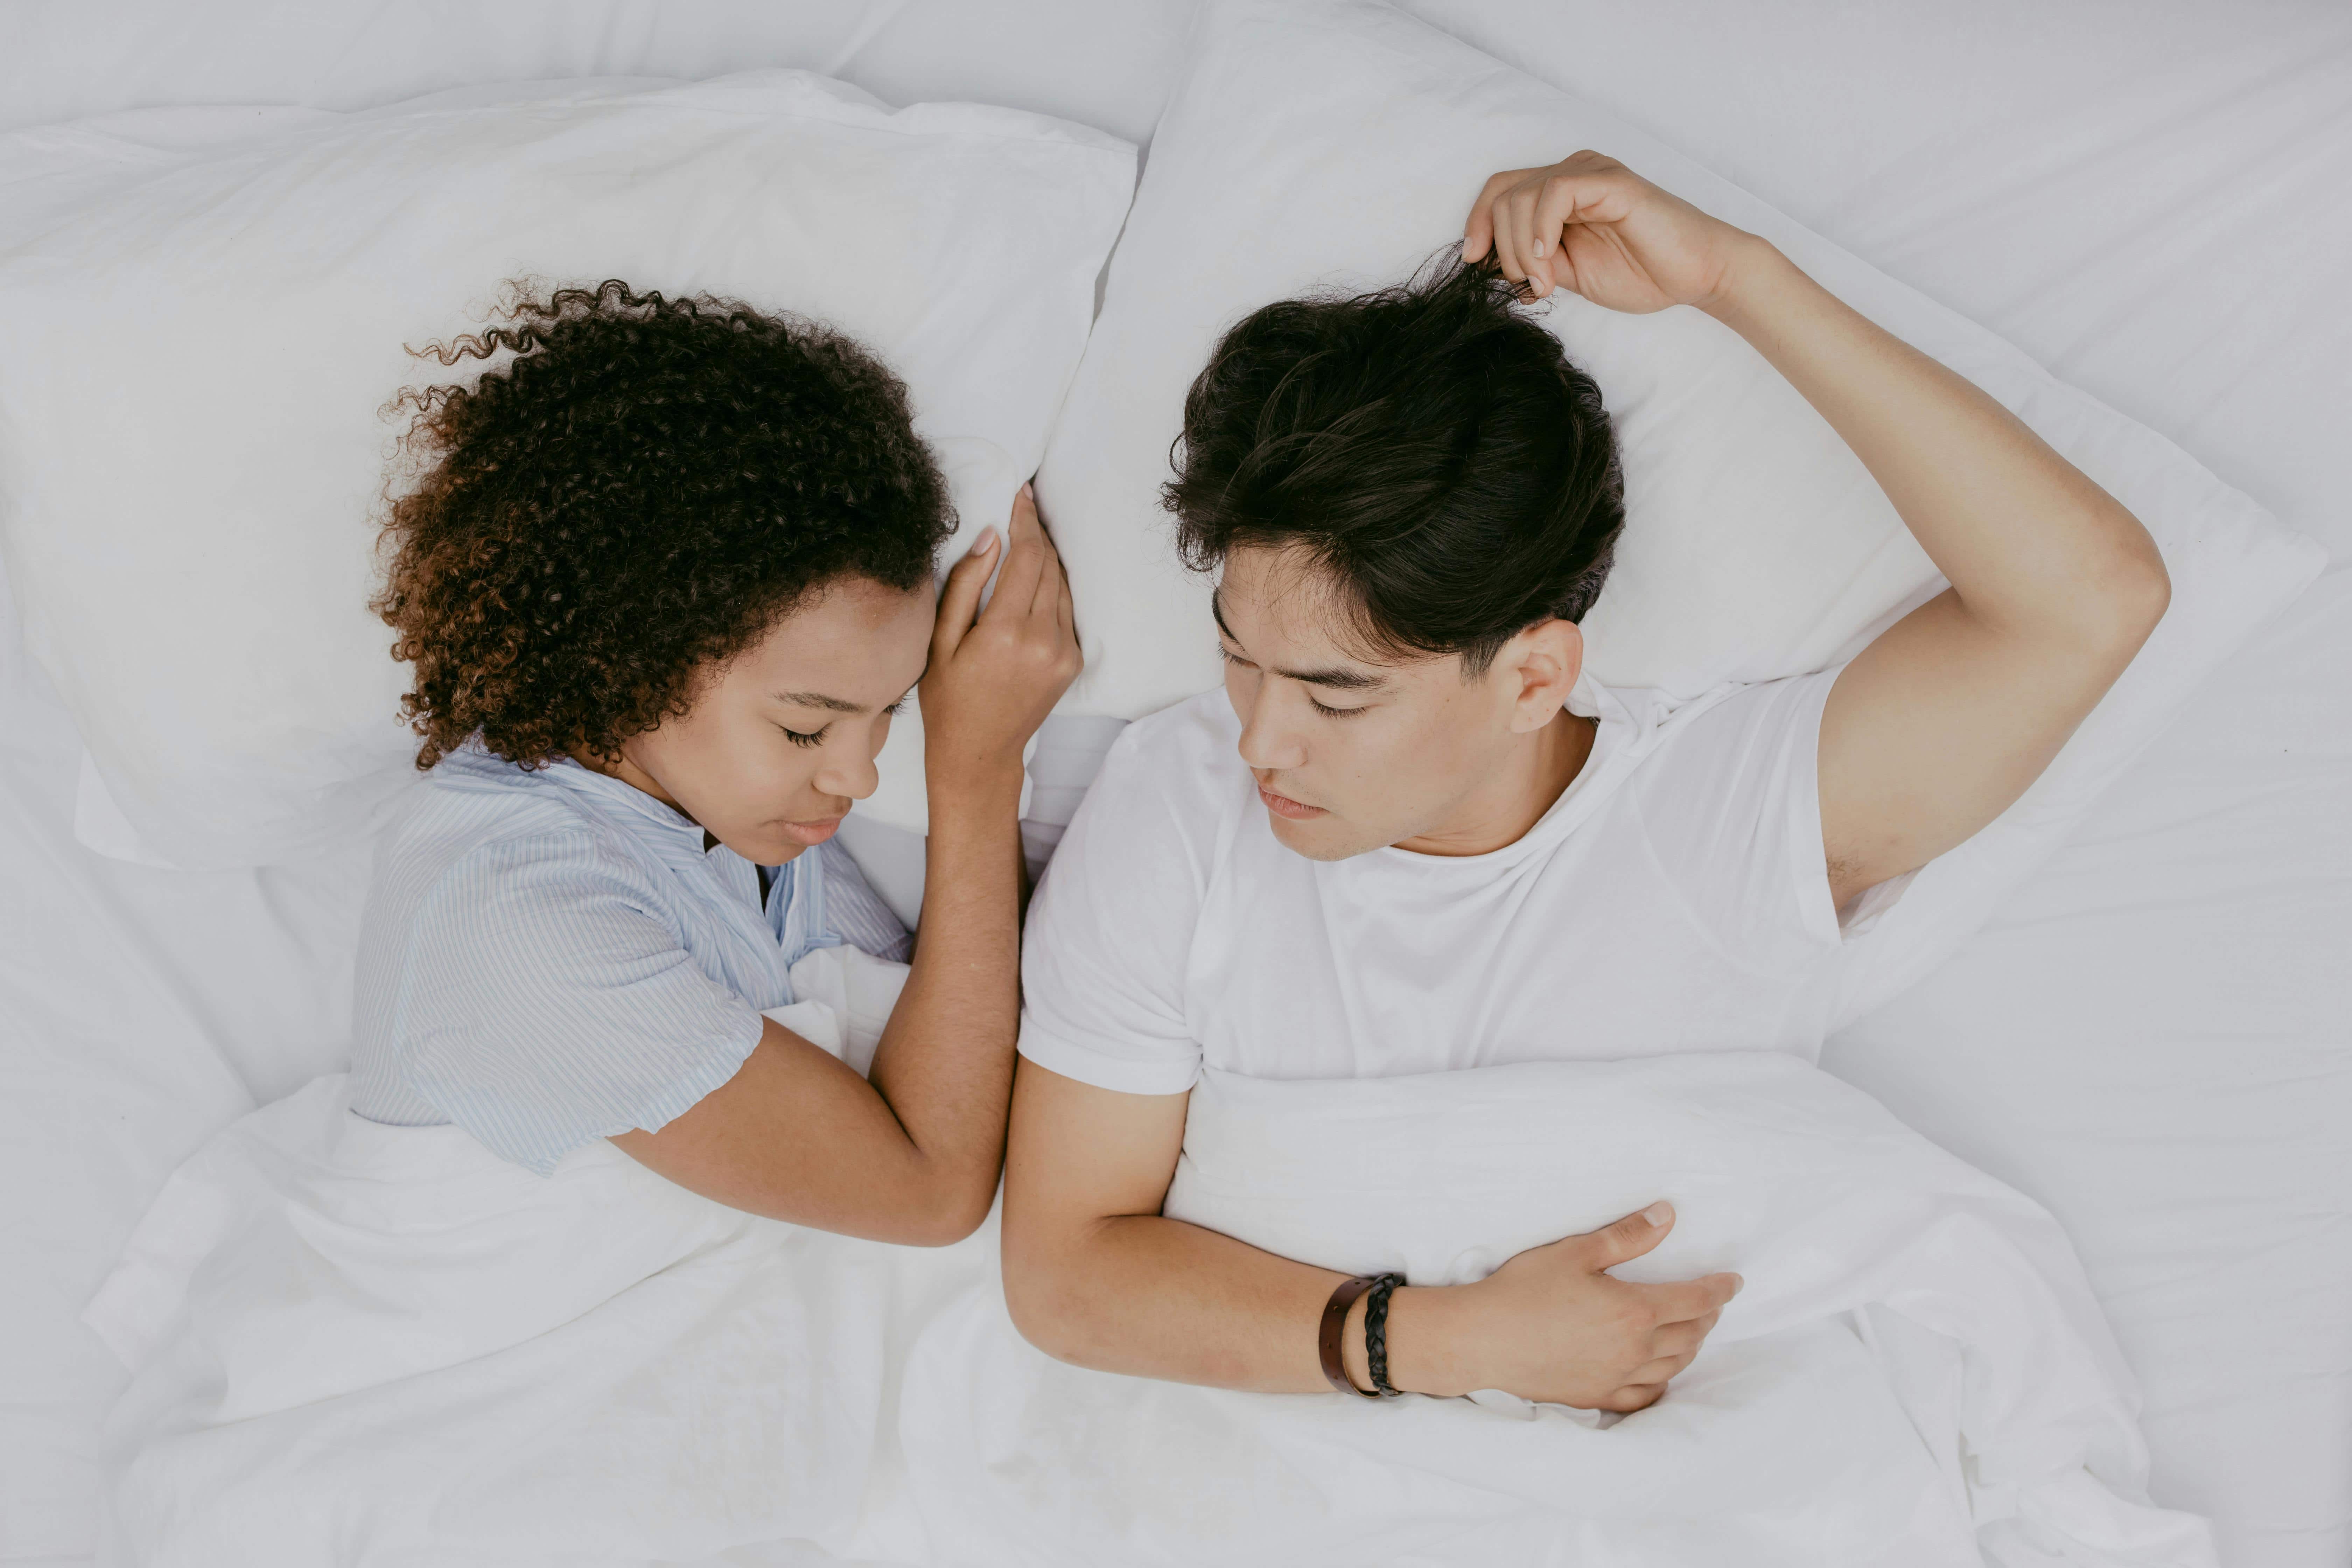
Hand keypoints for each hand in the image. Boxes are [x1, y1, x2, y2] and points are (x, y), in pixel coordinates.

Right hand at [919, 484, 1081, 787]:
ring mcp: (1064, 652)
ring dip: (1047, 557)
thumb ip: (965, 585)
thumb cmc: (948, 697)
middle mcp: (1044, 640)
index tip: (1020, 493)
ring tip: (1028, 535)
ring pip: (1063, 584)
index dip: (1024, 519)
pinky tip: (1035, 577)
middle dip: (1036, 532)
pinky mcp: (1073, 661)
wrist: (979, 752)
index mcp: (1007, 632)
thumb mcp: (941, 640)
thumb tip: (989, 536)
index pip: (1027, 556)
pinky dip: (1054, 587)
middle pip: (1049, 565)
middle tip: (1023, 505)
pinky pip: (1067, 610)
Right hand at [1391, 1202, 1740, 1411]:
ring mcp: (1617, 1378)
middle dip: (1708, 1316)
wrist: (1482, 1340)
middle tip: (1712, 1302)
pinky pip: (1644, 1396)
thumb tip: (1668, 1215)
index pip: (1696, 1300)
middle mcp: (1635, 1350)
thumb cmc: (1524, 1290)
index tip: (1735, 1281)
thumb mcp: (1576, 1252)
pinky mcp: (1596, 1396)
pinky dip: (1662, 1383)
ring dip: (1691, 1347)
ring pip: (1673, 1366)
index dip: (1720, 1289)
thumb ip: (1627, 1236)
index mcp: (1635, 1311)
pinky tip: (1660, 1374)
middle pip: (1691, 1335)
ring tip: (1693, 1331)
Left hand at [1462, 150, 1752, 313]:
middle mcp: (1572, 173)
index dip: (1477, 225)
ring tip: (1545, 283)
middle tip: (1527, 285)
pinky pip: (1555, 191)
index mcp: (1560, 193)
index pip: (1499, 192)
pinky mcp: (1610, 181)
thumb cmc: (1641, 273)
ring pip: (1522, 195)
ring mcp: (1591, 173)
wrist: (1695, 275)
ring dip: (1520, 248)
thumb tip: (1494, 267)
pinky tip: (1549, 259)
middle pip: (1503, 194)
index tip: (1474, 262)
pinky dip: (1541, 229)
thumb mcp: (1570, 274)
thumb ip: (1535, 263)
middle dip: (1501, 248)